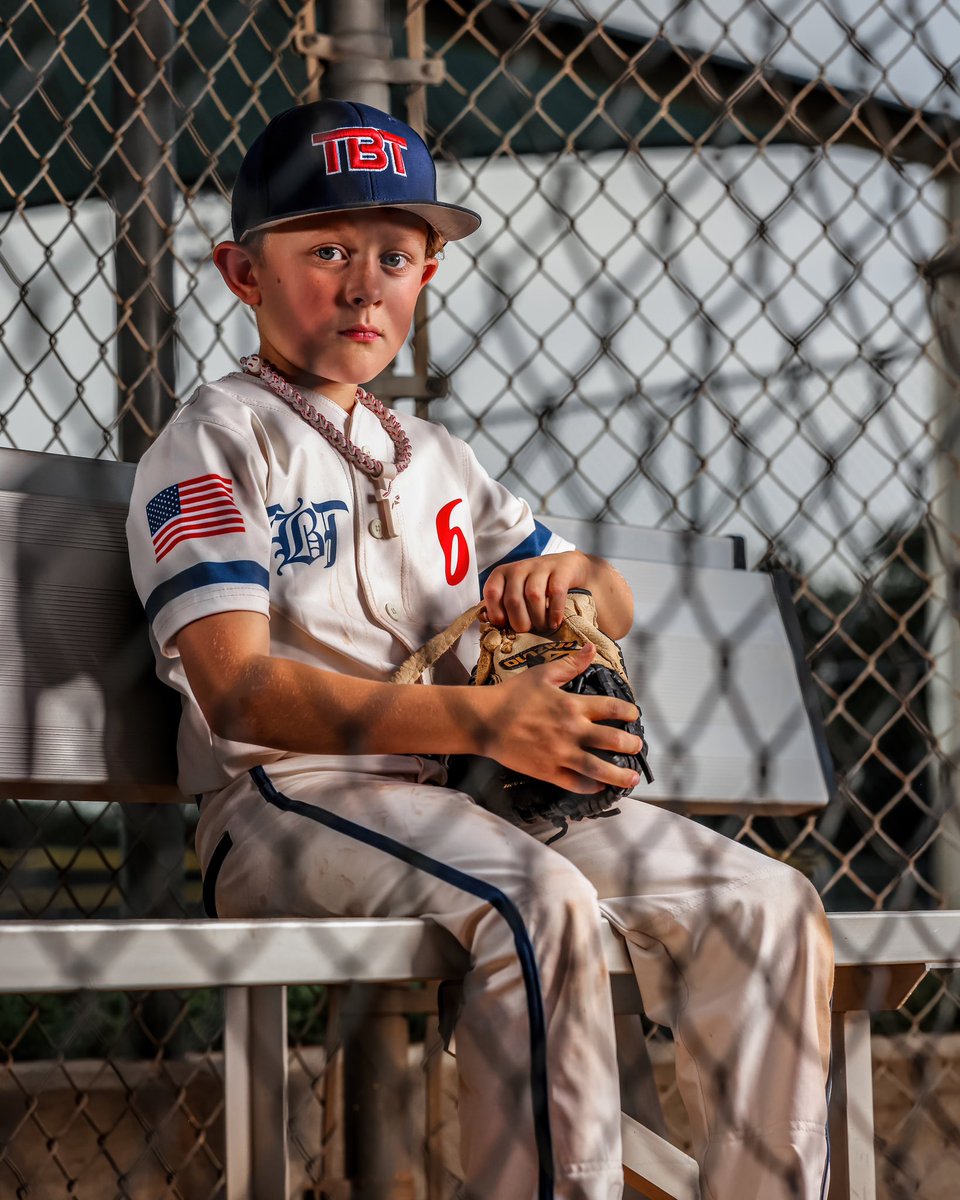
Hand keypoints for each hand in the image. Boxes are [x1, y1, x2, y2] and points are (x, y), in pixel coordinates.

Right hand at [469, 642, 644, 793]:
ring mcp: (561, 754)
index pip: (611, 708)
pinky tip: (599, 787)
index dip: (628, 713)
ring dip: (620, 775)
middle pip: (613, 740)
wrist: (484, 721)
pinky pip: (576, 784)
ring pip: (600, 768)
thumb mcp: (542, 674)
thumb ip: (570, 664)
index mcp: (573, 705)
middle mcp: (572, 731)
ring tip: (632, 778)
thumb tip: (591, 648)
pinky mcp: (549, 771)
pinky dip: (591, 787)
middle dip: (630, 745)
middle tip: (637, 746)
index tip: (633, 716)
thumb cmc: (511, 696)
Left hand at [482, 550, 586, 632]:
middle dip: (520, 622)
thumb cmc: (536, 585)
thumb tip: (493, 625)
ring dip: (538, 619)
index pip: (492, 593)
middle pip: (513, 600)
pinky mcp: (560, 570)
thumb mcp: (514, 591)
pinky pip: (555, 593)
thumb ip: (501, 606)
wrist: (566, 566)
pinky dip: (555, 612)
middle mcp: (518, 568)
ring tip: (542, 627)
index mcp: (501, 574)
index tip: (506, 626)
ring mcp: (539, 567)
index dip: (497, 614)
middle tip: (528, 630)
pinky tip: (555, 622)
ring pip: (533, 596)